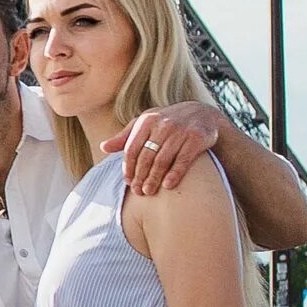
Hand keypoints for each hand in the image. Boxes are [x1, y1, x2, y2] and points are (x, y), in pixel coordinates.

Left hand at [103, 100, 225, 193]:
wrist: (202, 114)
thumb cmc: (167, 122)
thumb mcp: (146, 124)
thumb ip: (125, 137)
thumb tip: (103, 147)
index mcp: (146, 120)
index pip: (131, 148)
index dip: (128, 167)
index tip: (128, 182)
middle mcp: (162, 124)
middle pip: (146, 156)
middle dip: (140, 176)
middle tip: (138, 192)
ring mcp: (180, 131)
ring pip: (162, 159)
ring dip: (154, 178)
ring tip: (149, 192)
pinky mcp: (196, 138)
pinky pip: (183, 159)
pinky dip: (174, 173)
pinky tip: (167, 185)